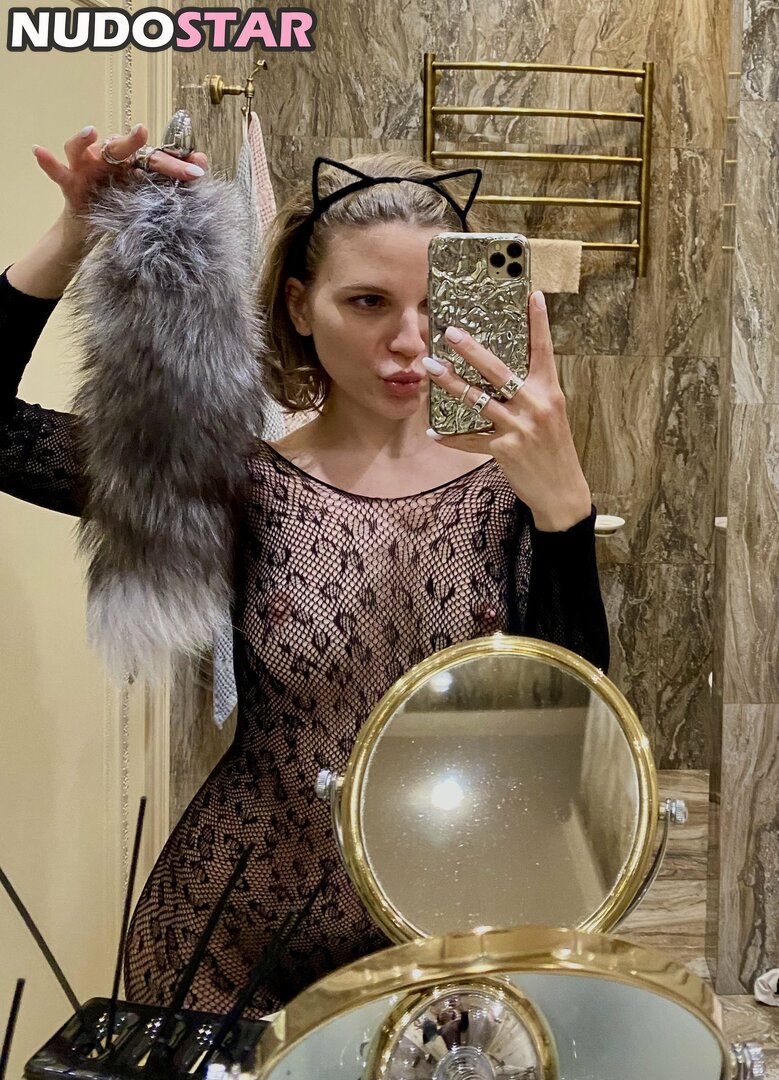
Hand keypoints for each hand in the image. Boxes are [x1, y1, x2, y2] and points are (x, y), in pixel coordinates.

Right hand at [32, 124, 208, 224]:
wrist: (95, 232)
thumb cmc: (124, 208)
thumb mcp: (151, 199)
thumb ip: (174, 182)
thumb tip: (202, 164)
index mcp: (133, 164)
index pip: (155, 159)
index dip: (176, 165)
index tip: (198, 172)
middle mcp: (109, 160)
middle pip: (121, 147)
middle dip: (134, 142)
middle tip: (143, 133)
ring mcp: (87, 169)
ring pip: (84, 148)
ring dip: (85, 139)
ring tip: (91, 132)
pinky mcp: (69, 183)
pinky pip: (57, 170)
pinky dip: (48, 161)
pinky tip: (39, 151)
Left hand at [424, 290, 591, 531]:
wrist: (562, 490)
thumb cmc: (553, 449)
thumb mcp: (550, 415)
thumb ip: (531, 393)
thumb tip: (503, 375)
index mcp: (550, 392)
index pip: (544, 350)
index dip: (539, 322)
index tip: (532, 295)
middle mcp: (535, 405)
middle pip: (498, 370)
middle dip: (472, 350)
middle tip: (450, 332)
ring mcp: (519, 427)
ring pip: (478, 399)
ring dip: (451, 383)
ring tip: (431, 369)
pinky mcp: (504, 449)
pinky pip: (471, 439)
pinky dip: (451, 438)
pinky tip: (434, 432)